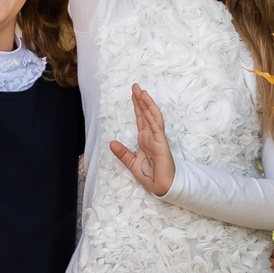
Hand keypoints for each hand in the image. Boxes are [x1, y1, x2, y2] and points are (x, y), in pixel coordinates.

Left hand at [107, 83, 176, 197]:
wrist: (161, 187)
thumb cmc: (151, 176)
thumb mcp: (132, 163)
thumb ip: (122, 153)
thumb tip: (111, 143)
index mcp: (145, 139)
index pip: (140, 118)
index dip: (137, 105)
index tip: (133, 93)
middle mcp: (151, 136)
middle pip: (146, 114)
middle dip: (141, 100)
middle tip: (135, 85)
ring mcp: (158, 138)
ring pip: (153, 117)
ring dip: (148, 104)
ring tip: (142, 92)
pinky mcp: (162, 144)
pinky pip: (157, 129)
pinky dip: (152, 119)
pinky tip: (147, 109)